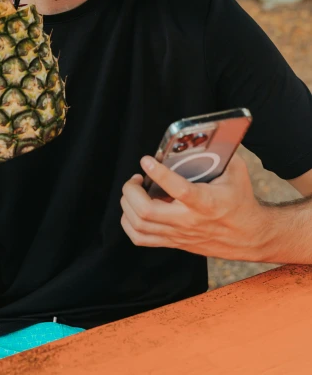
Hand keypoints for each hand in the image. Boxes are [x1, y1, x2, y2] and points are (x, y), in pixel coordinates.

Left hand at [120, 154, 269, 260]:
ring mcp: (179, 234)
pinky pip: (140, 238)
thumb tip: (204, 136)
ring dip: (128, 204)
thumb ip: (220, 154)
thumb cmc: (241, 200)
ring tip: (134, 190)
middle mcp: (188, 221)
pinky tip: (133, 208)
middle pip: (147, 211)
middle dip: (132, 190)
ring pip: (139, 225)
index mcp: (206, 202)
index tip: (146, 160)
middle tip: (137, 177)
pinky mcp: (174, 242)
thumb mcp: (237, 172)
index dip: (158, 173)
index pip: (178, 189)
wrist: (250, 236)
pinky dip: (129, 222)